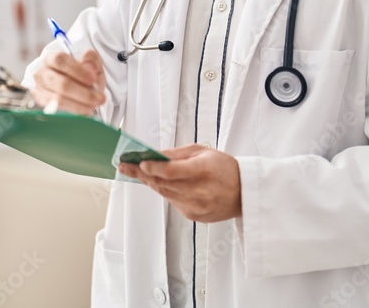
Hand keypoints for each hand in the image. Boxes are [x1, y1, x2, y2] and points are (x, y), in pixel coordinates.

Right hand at [30, 48, 105, 114]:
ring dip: (80, 104)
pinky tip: (86, 111)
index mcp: (51, 58)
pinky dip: (74, 111)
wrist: (74, 86)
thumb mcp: (90, 62)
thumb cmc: (81, 72)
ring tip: (94, 105)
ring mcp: (40, 89)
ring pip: (59, 99)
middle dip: (83, 93)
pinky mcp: (42, 102)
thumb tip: (89, 66)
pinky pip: (58, 109)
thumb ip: (91, 59)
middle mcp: (41, 73)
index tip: (92, 79)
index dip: (77, 70)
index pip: (60, 61)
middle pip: (60, 83)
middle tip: (100, 98)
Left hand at [118, 144, 241, 221]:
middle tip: (124, 166)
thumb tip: (154, 155)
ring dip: (150, 182)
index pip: (172, 171)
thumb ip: (177, 154)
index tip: (139, 163)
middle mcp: (200, 191)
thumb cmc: (224, 168)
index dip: (153, 167)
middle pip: (163, 183)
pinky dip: (166, 192)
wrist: (244, 193)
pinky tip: (162, 183)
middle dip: (142, 173)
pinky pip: (172, 202)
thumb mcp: (203, 151)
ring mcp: (197, 206)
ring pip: (164, 193)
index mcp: (204, 170)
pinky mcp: (194, 216)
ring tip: (136, 172)